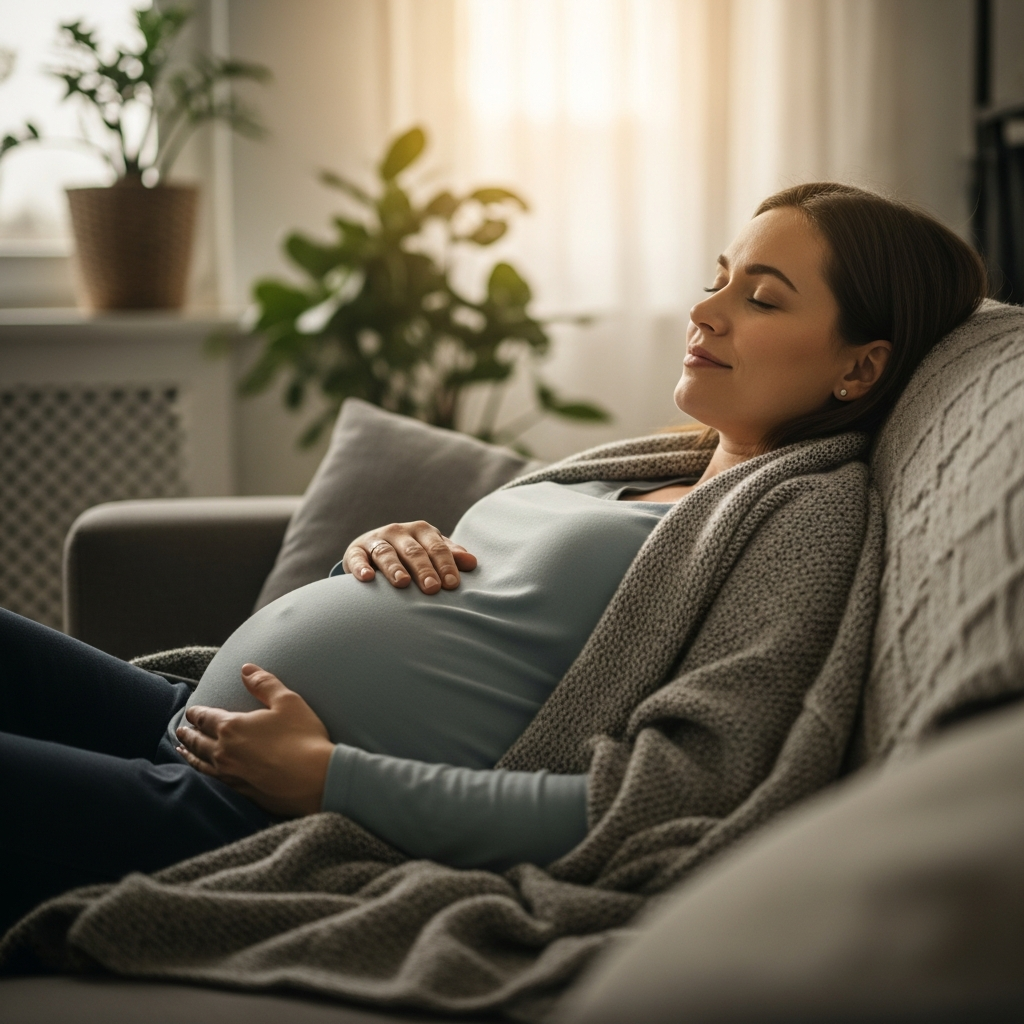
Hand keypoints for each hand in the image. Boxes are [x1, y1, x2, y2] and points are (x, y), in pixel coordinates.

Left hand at [175, 664, 333, 817]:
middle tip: (179, 730)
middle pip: (197, 740)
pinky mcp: (239, 791)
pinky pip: (211, 779)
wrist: (315, 780)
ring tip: (181, 750)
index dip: (196, 713)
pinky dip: (200, 772)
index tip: (190, 711)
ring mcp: (230, 774)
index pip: (205, 717)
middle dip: (187, 733)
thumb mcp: (288, 702)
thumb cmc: (303, 738)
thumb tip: (246, 669)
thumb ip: (264, 683)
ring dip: (189, 754)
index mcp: (232, 726)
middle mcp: (224, 751)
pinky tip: (203, 771)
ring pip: (200, 762)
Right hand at [342, 520, 476, 592]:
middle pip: (413, 551)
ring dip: (394, 568)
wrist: (373, 550)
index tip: (452, 585)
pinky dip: (361, 567)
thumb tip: (472, 562)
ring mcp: (376, 540)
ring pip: (386, 553)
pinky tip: (367, 578)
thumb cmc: (411, 555)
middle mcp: (399, 532)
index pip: (437, 547)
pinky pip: (358, 558)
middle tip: (432, 588)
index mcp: (422, 531)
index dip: (445, 564)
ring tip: (402, 583)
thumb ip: (450, 556)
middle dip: (423, 569)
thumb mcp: (431, 551)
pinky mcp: (356, 551)